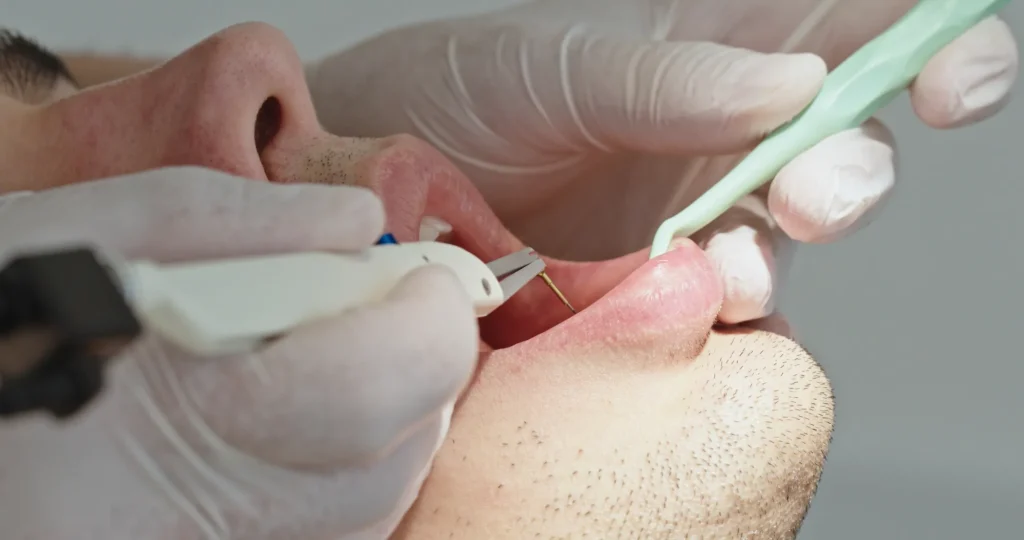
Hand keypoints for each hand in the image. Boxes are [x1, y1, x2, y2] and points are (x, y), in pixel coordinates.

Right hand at [0, 167, 478, 539]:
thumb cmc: (9, 314)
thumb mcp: (92, 233)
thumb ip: (237, 220)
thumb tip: (358, 226)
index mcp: (152, 432)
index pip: (363, 396)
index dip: (425, 327)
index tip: (426, 279)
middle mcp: (179, 535)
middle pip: (384, 467)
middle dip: (414, 371)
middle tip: (376, 307)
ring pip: (370, 511)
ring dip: (386, 420)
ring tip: (320, 356)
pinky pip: (332, 535)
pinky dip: (346, 469)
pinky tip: (297, 416)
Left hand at [308, 0, 1017, 322]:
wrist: (373, 192)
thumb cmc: (449, 97)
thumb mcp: (548, 68)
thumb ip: (663, 78)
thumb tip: (790, 82)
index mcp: (709, 44)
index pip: (846, 29)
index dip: (925, 46)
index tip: (952, 79)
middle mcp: (718, 125)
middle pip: (842, 141)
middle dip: (854, 171)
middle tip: (816, 193)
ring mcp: (691, 208)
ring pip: (790, 230)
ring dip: (786, 251)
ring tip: (731, 263)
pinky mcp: (658, 282)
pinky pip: (730, 300)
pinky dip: (732, 309)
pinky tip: (701, 304)